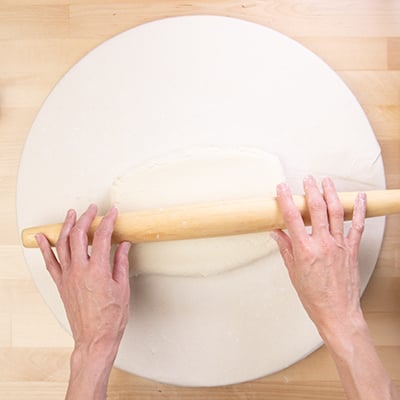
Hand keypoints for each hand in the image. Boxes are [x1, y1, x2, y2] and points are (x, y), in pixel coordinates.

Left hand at [36, 204, 130, 399]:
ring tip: (71, 214)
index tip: (112, 213)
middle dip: (86, 217)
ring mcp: (67, 277)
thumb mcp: (122, 288)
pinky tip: (42, 238)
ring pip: (62, 244)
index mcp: (98, 271)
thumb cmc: (110, 318)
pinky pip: (50, 262)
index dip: (108, 221)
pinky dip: (44, 248)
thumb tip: (123, 246)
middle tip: (91, 209)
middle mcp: (79, 271)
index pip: (102, 237)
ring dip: (66, 226)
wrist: (94, 339)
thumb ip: (121, 263)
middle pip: (79, 235)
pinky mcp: (61, 284)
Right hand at [272, 176, 398, 399]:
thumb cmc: (315, 298)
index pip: (292, 218)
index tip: (282, 188)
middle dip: (310, 190)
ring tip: (326, 182)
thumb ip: (286, 249)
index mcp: (305, 250)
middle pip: (317, 209)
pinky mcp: (351, 250)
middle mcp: (323, 244)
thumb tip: (277, 233)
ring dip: (331, 194)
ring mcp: (339, 246)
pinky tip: (359, 199)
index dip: (286, 200)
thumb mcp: (293, 273)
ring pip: (336, 213)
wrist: (338, 313)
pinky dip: (359, 211)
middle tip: (307, 180)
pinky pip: (357, 226)